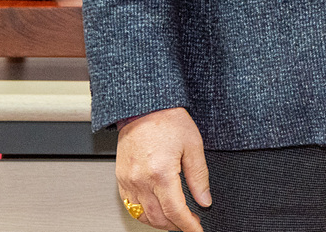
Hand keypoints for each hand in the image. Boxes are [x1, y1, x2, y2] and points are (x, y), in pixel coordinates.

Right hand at [116, 107, 209, 230]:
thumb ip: (199, 176)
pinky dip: (144, 214)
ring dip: (160, 222)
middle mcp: (141, 179)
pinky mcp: (121, 178)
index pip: (176, 211)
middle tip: (191, 222)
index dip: (189, 225)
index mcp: (161, 172)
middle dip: (176, 225)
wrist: (144, 107)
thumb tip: (204, 200)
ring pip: (143, 216)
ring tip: (175, 218)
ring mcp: (128, 180)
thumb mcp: (193, 145)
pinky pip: (131, 206)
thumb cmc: (168, 120)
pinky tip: (156, 210)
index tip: (197, 230)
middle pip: (158, 218)